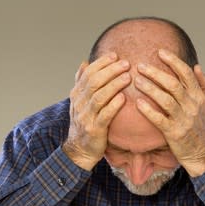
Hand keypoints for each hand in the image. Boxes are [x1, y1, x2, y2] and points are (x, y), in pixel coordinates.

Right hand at [63, 53, 130, 170]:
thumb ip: (82, 83)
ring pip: (99, 97)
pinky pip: (104, 115)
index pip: (88, 73)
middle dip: (110, 71)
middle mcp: (79, 104)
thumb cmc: (85, 122)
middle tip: (126, 64)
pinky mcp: (94, 130)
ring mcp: (86, 117)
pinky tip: (123, 98)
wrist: (80, 149)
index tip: (115, 55)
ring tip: (128, 77)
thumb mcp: (80, 102)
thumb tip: (84, 62)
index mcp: (76, 94)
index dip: (101, 63)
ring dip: (114, 85)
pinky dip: (114, 105)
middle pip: (94, 82)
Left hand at [134, 49, 204, 176]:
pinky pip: (159, 119)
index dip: (173, 61)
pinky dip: (148, 110)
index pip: (186, 73)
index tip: (159, 52)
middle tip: (140, 66)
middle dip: (156, 73)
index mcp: (199, 96)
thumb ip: (202, 85)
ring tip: (136, 81)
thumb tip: (196, 66)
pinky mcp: (174, 133)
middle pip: (173, 84)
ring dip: (150, 89)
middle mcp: (192, 106)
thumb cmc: (200, 126)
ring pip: (166, 99)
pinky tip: (137, 103)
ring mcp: (183, 120)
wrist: (202, 152)